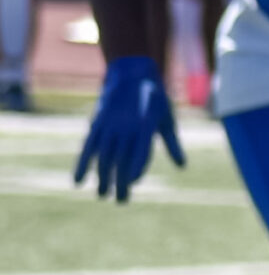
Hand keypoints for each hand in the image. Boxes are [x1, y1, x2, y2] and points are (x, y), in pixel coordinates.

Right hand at [74, 56, 182, 201]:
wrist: (130, 73)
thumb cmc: (155, 98)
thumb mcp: (167, 118)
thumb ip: (172, 142)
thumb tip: (182, 166)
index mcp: (145, 126)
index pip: (140, 151)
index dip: (137, 167)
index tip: (133, 182)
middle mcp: (125, 127)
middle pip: (121, 159)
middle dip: (120, 182)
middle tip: (121, 202)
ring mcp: (108, 126)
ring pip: (104, 156)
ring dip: (102, 177)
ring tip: (102, 196)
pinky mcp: (97, 124)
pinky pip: (88, 147)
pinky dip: (82, 164)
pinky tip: (78, 180)